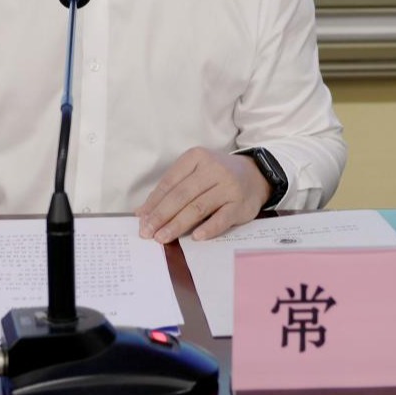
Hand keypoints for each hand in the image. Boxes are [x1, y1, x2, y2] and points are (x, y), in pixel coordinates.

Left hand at [135, 147, 268, 242]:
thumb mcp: (195, 172)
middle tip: (147, 232)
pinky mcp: (240, 203)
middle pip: (181, 195)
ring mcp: (228, 186)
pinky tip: (195, 238)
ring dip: (177, 224)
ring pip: (198, 207)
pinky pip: (221, 218)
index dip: (154, 202)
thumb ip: (172, 189)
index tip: (141, 219)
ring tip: (162, 237)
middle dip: (161, 215)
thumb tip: (143, 213)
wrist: (254, 175)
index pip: (170, 182)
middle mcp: (212, 169)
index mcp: (196, 157)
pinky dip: (208, 228)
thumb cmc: (217, 176)